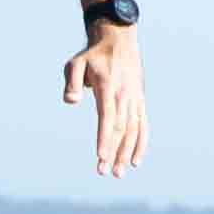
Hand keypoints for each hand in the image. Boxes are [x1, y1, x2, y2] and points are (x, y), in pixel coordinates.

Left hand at [62, 17, 149, 178]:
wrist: (119, 40)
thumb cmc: (93, 55)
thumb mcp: (75, 63)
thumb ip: (71, 82)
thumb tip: (70, 102)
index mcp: (108, 87)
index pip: (107, 117)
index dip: (104, 138)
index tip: (101, 157)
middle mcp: (124, 95)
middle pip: (121, 129)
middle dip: (114, 152)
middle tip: (105, 172)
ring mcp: (135, 99)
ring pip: (134, 130)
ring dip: (127, 153)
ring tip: (120, 172)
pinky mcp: (140, 102)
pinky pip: (143, 125)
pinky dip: (141, 144)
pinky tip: (136, 161)